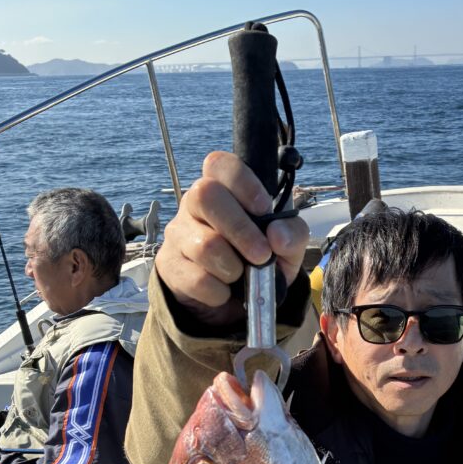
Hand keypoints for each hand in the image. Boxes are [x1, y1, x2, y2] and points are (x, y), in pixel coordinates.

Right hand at [156, 151, 308, 326]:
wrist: (236, 299)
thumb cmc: (258, 258)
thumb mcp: (286, 246)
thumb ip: (292, 234)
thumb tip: (277, 235)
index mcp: (223, 188)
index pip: (219, 164)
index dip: (243, 182)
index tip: (264, 209)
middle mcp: (194, 204)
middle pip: (205, 195)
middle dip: (241, 229)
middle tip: (261, 254)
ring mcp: (178, 233)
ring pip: (204, 244)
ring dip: (233, 267)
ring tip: (241, 275)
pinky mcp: (170, 266)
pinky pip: (197, 279)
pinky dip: (219, 292)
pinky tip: (223, 291)